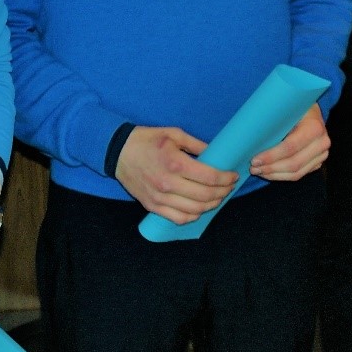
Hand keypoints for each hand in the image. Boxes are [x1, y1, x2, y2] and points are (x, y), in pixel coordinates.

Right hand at [115, 126, 237, 223]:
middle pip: (205, 196)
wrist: (118, 152)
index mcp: (175, 163)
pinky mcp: (152, 206)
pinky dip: (193, 216)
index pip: (209, 177)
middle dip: (223, 192)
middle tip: (229, 186)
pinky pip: (178, 218)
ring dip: (211, 205)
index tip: (233, 176)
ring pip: (194, 210)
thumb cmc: (147, 140)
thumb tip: (216, 153)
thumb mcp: (173, 134)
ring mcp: (160, 198)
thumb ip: (196, 145)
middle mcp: (168, 183)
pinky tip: (199, 209)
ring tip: (218, 197)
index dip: (226, 179)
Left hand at [249, 106, 328, 180]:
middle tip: (253, 167)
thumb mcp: (286, 107)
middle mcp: (322, 143)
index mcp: (314, 127)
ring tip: (258, 171)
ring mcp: (321, 154)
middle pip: (294, 163)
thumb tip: (248, 130)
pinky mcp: (317, 162)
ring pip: (296, 173)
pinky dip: (281, 176)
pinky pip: (299, 174)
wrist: (310, 109)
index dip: (271, 156)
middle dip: (271, 168)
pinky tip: (269, 173)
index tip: (254, 159)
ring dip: (274, 174)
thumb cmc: (294, 106)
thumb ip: (273, 117)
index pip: (290, 147)